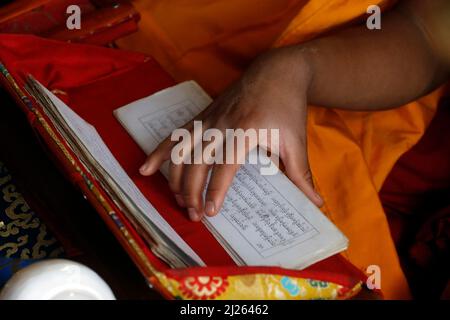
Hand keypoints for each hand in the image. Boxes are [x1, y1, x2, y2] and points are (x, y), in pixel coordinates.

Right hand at [139, 47, 323, 220]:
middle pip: (197, 161)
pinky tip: (145, 168)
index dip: (215, 190)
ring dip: (174, 177)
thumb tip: (315, 204)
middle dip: (191, 190)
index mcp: (246, 130)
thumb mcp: (296, 139)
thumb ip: (301, 174)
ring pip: (181, 151)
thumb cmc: (287, 105)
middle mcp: (221, 124)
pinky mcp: (202, 116)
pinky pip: (176, 136)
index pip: (225, 166)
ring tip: (176, 200)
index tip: (210, 212)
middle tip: (194, 215)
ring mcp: (208, 119)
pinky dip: (159, 152)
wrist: (276, 70)